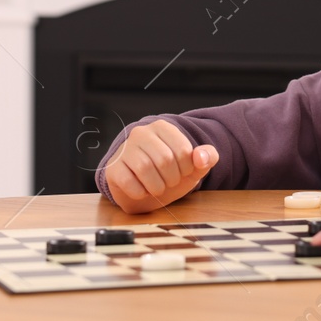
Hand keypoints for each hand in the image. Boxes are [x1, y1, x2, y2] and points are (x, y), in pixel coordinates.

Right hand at [103, 119, 218, 213]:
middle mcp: (141, 133)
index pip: (184, 150)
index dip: (187, 169)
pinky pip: (128, 182)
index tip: (181, 172)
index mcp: (163, 128)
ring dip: (157, 187)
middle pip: (165, 159)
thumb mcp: (192, 168)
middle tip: (169, 182)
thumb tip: (201, 156)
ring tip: (157, 188)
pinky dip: (140, 192)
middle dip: (172, 179)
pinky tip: (142, 191)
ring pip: (145, 168)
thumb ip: (206, 158)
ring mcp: (125, 149)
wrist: (143, 191)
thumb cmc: (168, 175)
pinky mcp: (113, 167)